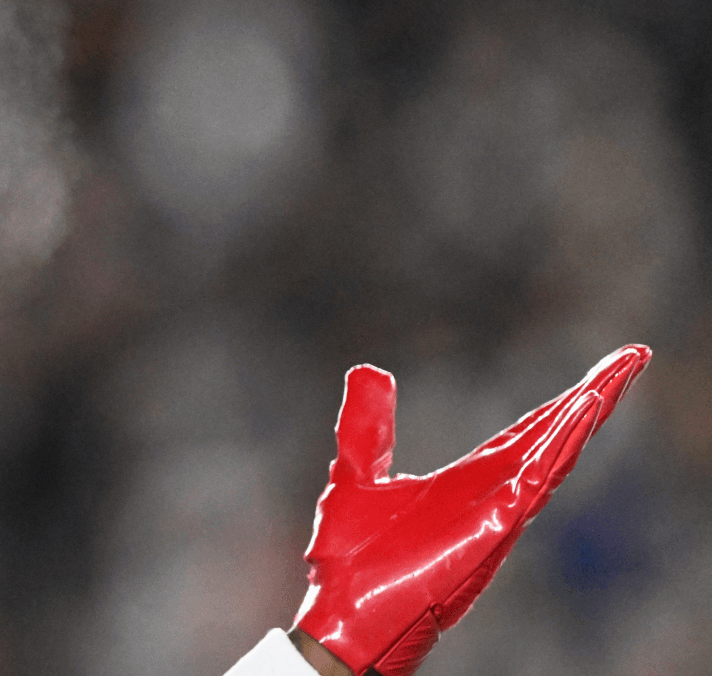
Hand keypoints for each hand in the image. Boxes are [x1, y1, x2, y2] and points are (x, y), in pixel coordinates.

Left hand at [291, 344, 648, 675]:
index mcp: (468, 483)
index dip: (561, 405)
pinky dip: (559, 447)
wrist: (340, 614)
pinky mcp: (491, 531)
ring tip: (619, 371)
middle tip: (632, 356)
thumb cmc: (350, 561)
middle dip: (593, 396)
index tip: (598, 374)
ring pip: (555, 455)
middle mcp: (492, 496)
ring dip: (586, 413)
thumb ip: (367, 426)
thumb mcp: (356, 473)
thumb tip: (369, 371)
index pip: (526, 435)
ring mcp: (496, 514)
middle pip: (553, 437)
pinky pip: (535, 482)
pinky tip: (582, 413)